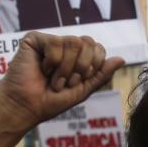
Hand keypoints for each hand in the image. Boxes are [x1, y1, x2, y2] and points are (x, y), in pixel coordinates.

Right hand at [0, 32, 123, 129]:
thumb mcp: (82, 90)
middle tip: (65, 82)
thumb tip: (121, 59)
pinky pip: (55, 43)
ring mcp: (50, 41)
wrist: (26, 107)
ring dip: (65, 68)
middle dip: (81, 67)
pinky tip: (41, 69)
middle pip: (87, 42)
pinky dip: (51, 62)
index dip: (93, 65)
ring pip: (72, 42)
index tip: (78, 81)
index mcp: (77, 56)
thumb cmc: (50, 101)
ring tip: (53, 80)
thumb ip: (100, 74)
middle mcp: (64, 46)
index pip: (97, 47)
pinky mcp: (34, 39)